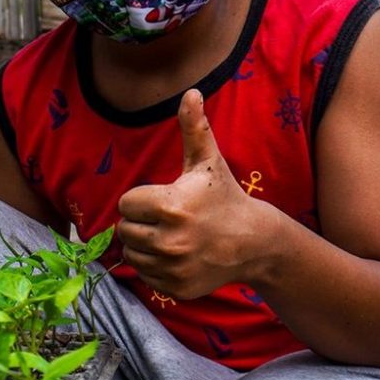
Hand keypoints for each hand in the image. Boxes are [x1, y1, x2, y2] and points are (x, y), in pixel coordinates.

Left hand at [117, 90, 271, 299]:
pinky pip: (144, 276)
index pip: (126, 203)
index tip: (163, 199)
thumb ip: (193, 127)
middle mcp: (169, 240)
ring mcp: (173, 267)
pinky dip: (154, 267)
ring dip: (143, 245)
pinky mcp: (176, 288)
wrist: (255, 242)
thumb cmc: (224, 196)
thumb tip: (190, 91)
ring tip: (170, 235)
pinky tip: (176, 255)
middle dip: (140, 222)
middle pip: (124, 230)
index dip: (142, 200)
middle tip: (166, 219)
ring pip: (131, 254)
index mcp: (170, 206)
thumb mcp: (207, 161)